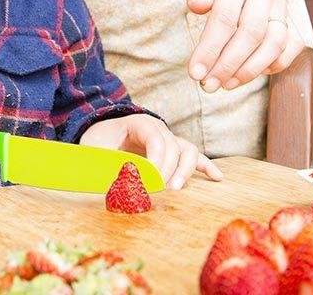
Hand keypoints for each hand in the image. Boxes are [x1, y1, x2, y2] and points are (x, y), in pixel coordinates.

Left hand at [79, 114, 222, 189]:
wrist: (100, 134)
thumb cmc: (97, 140)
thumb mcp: (95, 148)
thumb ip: (105, 162)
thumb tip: (116, 182)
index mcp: (139, 123)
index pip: (156, 139)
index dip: (157, 160)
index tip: (150, 180)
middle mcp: (158, 128)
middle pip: (174, 146)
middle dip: (169, 169)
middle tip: (158, 189)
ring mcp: (167, 139)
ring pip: (187, 150)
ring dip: (186, 170)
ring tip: (176, 187)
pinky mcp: (172, 152)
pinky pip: (192, 156)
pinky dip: (205, 166)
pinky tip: (217, 177)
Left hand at [182, 0, 305, 91]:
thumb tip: (199, 6)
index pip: (225, 17)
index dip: (210, 49)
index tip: (195, 73)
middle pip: (251, 33)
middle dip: (228, 65)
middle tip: (207, 86)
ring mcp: (280, 2)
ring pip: (275, 41)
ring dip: (251, 69)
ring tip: (225, 84)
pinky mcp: (290, 15)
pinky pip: (292, 44)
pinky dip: (275, 64)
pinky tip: (251, 74)